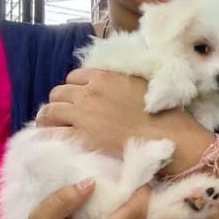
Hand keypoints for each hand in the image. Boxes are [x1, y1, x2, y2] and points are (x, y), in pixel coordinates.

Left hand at [35, 68, 203, 160]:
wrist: (170, 137)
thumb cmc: (164, 113)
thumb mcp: (142, 84)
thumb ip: (121, 81)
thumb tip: (113, 84)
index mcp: (104, 77)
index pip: (74, 77)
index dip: (74, 88)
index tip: (78, 99)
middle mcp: (89, 92)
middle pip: (59, 92)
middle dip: (60, 102)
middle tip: (65, 115)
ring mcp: (83, 115)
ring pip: (50, 110)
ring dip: (49, 117)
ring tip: (52, 127)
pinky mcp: (81, 137)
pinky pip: (53, 133)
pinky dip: (48, 135)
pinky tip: (49, 141)